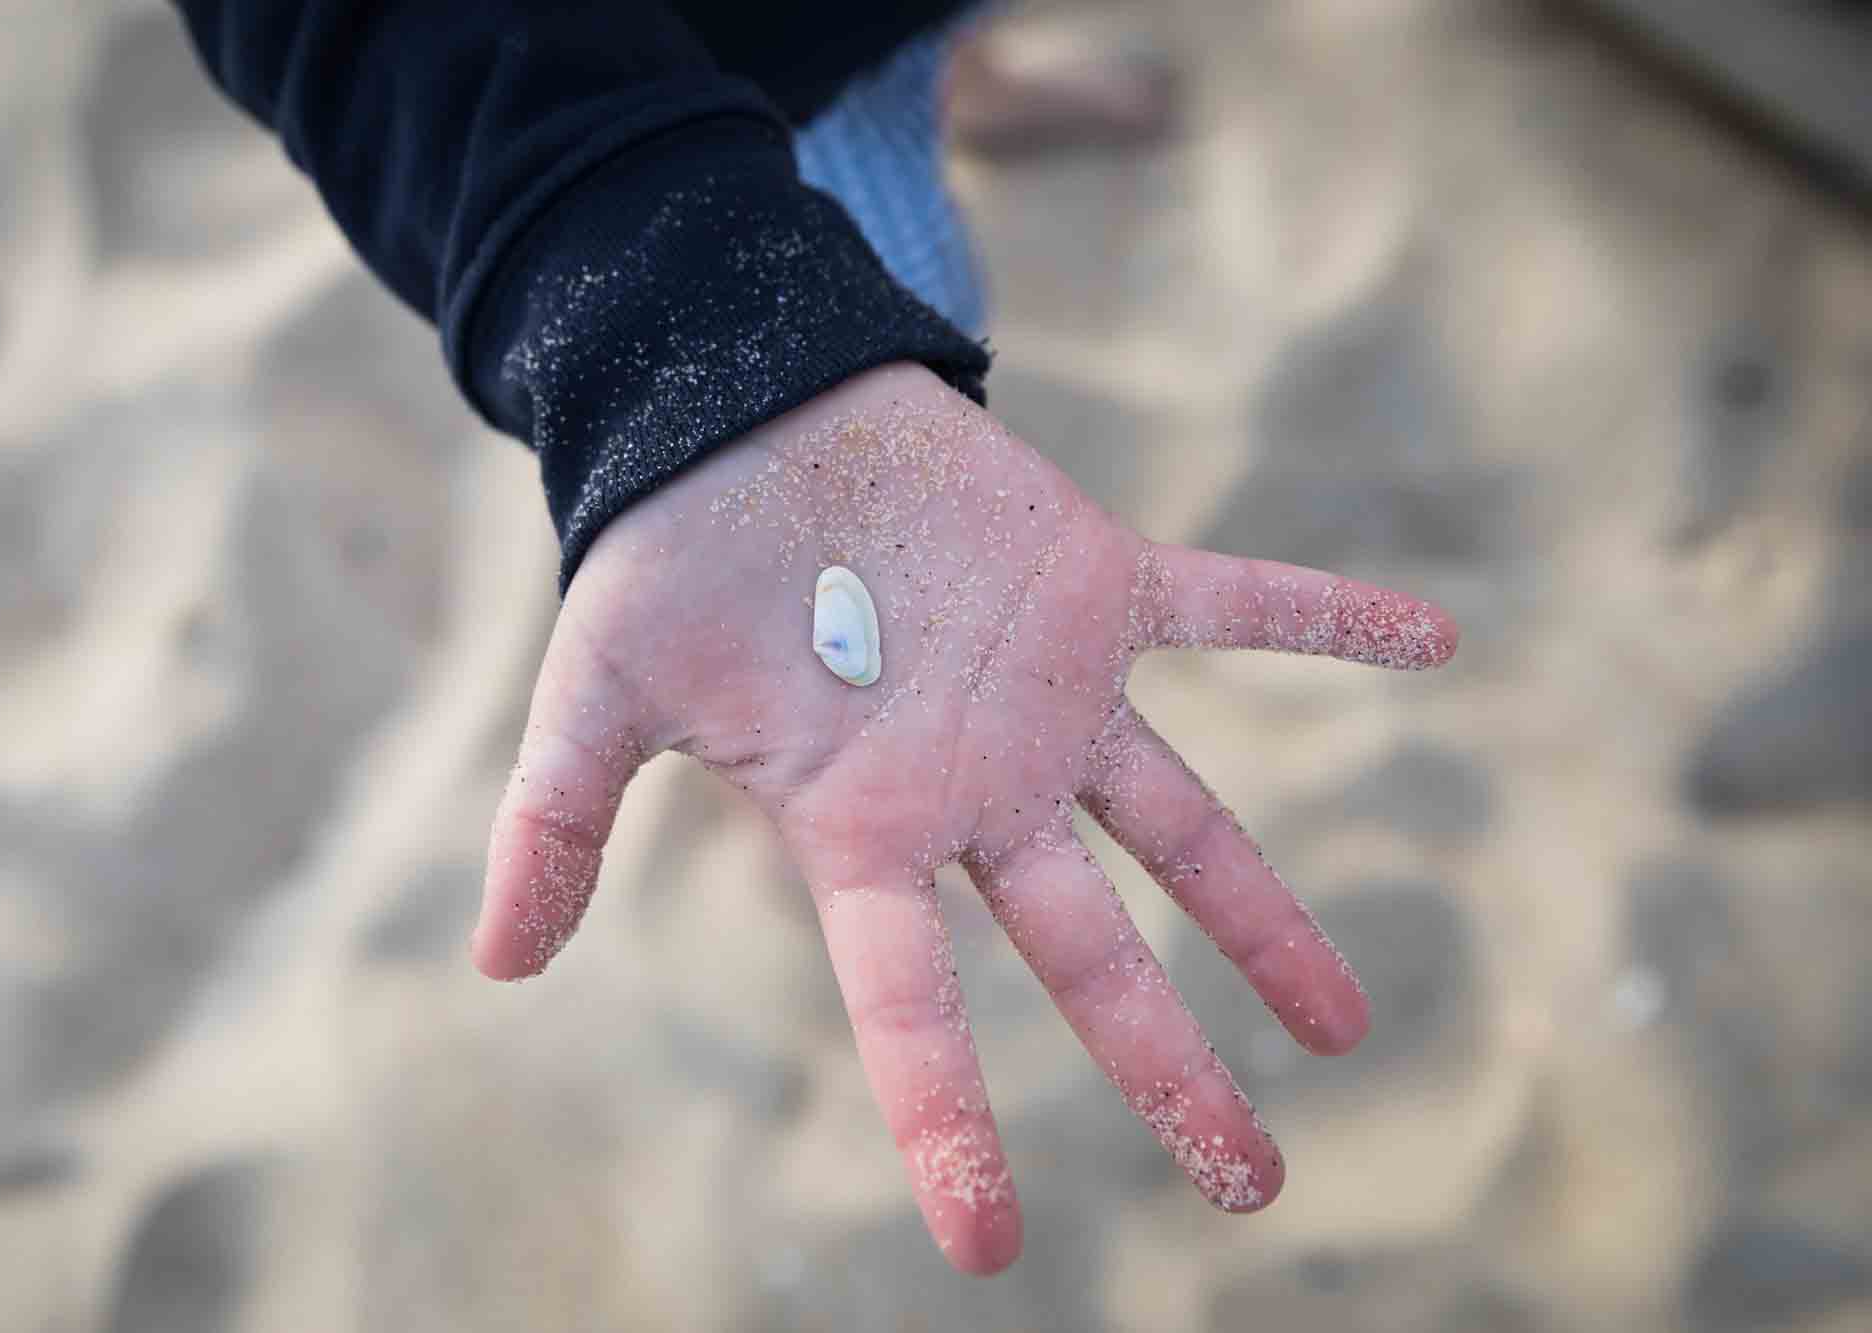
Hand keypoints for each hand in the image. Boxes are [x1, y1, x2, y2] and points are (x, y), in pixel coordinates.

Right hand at [472, 363, 1457, 1274]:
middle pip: (1088, 952)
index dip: (948, 1123)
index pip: (911, 1004)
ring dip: (1265, 916)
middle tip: (1255, 1184)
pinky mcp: (1099, 585)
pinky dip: (1322, 616)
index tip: (992, 1248)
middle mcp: (978, 788)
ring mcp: (1051, 696)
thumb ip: (560, 821)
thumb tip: (496, 965)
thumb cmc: (671, 561)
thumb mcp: (596, 696)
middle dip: (1168, 1066)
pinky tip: (1433, 640)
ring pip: (1181, 823)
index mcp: (865, 830)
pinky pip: (1232, 604)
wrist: (746, 421)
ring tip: (1346, 1025)